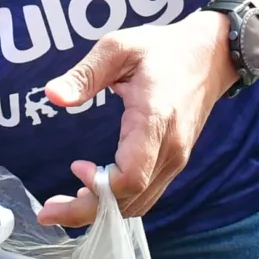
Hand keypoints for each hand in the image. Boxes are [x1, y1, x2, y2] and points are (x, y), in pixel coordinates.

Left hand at [35, 12, 235, 224]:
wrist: (210, 55)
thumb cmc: (163, 49)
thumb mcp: (119, 47)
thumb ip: (86, 73)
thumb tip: (52, 96)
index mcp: (155, 120)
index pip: (130, 178)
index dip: (98, 186)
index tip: (74, 166)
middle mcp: (170, 148)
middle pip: (129, 201)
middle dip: (86, 211)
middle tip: (48, 210)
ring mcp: (176, 159)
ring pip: (138, 204)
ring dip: (100, 211)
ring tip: (63, 204)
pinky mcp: (174, 162)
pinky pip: (145, 195)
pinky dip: (117, 203)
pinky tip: (93, 192)